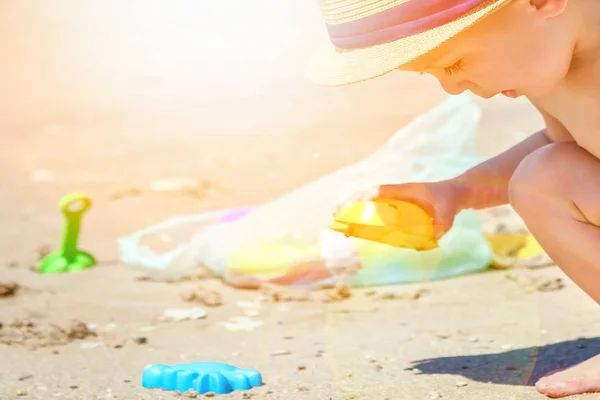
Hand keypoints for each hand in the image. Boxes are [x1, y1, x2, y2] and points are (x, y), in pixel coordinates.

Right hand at [336, 179, 467, 239]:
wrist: (456, 193)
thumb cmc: (450, 200)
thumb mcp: (448, 211)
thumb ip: (442, 224)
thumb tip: (433, 238)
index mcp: (405, 190)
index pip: (382, 191)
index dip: (367, 196)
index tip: (355, 204)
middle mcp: (396, 194)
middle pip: (368, 196)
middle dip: (351, 204)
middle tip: (335, 214)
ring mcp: (395, 201)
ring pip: (368, 204)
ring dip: (353, 212)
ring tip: (338, 225)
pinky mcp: (397, 209)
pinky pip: (376, 212)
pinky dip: (363, 219)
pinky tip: (353, 231)